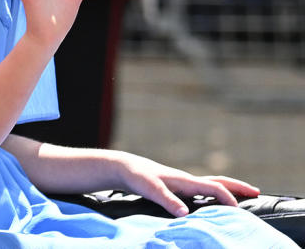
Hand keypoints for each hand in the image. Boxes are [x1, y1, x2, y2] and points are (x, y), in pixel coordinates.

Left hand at [115, 151, 260, 216]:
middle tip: (256, 192)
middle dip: (238, 187)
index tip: (239, 210)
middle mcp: (187, 180)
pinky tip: (213, 201)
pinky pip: (202, 189)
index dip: (228, 198)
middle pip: (218, 181)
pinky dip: (214, 193)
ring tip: (241, 196)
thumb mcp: (150, 189)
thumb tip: (184, 214)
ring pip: (211, 184)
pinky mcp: (177, 186)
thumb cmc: (138, 177)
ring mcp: (183, 182)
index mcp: (185, 180)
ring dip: (228, 189)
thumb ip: (167, 200)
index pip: (214, 187)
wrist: (125, 168)